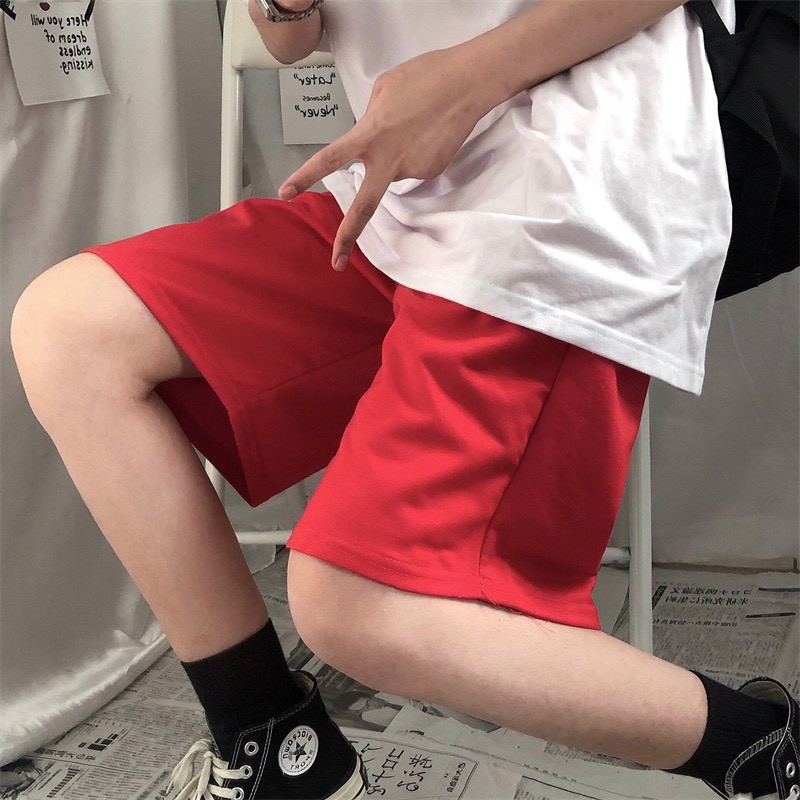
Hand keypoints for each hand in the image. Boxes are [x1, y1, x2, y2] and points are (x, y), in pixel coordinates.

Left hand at [278, 46, 487, 270]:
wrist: (468, 84)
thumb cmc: (423, 77)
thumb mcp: (382, 91)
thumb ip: (368, 120)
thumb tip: (371, 138)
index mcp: (369, 135)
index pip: (329, 159)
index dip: (305, 176)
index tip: (284, 194)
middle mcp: (388, 160)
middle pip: (364, 207)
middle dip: (347, 238)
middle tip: (336, 264)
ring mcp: (412, 170)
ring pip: (394, 170)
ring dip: (398, 154)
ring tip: (417, 123)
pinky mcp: (432, 172)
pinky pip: (415, 166)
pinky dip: (419, 152)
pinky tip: (431, 133)